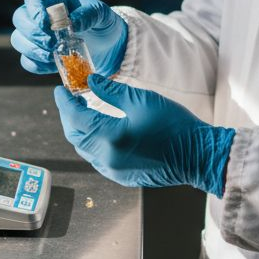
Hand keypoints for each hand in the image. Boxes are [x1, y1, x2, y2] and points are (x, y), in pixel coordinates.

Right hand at [10, 0, 127, 75]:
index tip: (44, 23)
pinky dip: (37, 64)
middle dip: (33, 33)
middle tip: (51, 42)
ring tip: (53, 54)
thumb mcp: (101, 14)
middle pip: (19, 18)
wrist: (107, 44)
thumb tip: (72, 22)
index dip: (34, 9)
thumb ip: (89, 14)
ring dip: (33, 50)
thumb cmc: (101, 22)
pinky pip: (27, 61)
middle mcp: (40, 13)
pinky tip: (54, 64)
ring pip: (18, 40)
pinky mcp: (38, 54)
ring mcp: (36, 35)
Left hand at [54, 75, 234, 196]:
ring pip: (84, 149)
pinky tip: (98, 131)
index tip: (60, 91)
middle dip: (68, 117)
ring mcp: (114, 171)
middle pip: (75, 136)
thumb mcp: (142, 100)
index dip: (65, 103)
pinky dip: (91, 143)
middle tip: (70, 99)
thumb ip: (111, 92)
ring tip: (82, 112)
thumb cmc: (175, 126)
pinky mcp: (121, 176)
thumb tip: (91, 82)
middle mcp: (108, 158)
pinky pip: (96, 159)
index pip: (76, 118)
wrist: (198, 156)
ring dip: (79, 131)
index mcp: (111, 138)